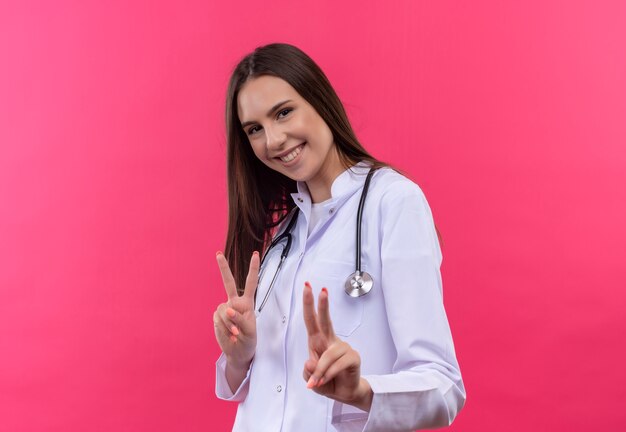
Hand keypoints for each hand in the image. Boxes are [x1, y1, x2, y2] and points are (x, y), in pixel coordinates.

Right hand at [213, 251, 258, 371]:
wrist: (238, 352)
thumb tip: (227, 310)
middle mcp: (235, 303)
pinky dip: (224, 328)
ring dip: (230, 323)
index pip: (251, 283)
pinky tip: (230, 335)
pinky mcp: (217, 317)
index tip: (256, 254)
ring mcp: (225, 309)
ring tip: (236, 334)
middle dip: (223, 267)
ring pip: (224, 310)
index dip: (253, 268)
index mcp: (247, 302)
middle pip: (228, 282)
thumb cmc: (248, 340)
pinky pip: (219, 319)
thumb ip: (240, 318)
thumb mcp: (250, 330)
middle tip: (217, 253)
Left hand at [302, 282, 372, 410]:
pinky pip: (337, 364)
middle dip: (322, 304)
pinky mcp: (353, 356)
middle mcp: (330, 341)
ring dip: (320, 370)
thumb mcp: (311, 380)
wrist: (345, 393)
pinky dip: (329, 374)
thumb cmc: (328, 381)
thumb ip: (308, 373)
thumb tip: (310, 362)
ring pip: (328, 354)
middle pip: (325, 320)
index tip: (307, 287)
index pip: (312, 320)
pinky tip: (327, 380)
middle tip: (321, 290)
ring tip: (318, 381)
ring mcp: (343, 347)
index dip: (309, 304)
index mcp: (317, 341)